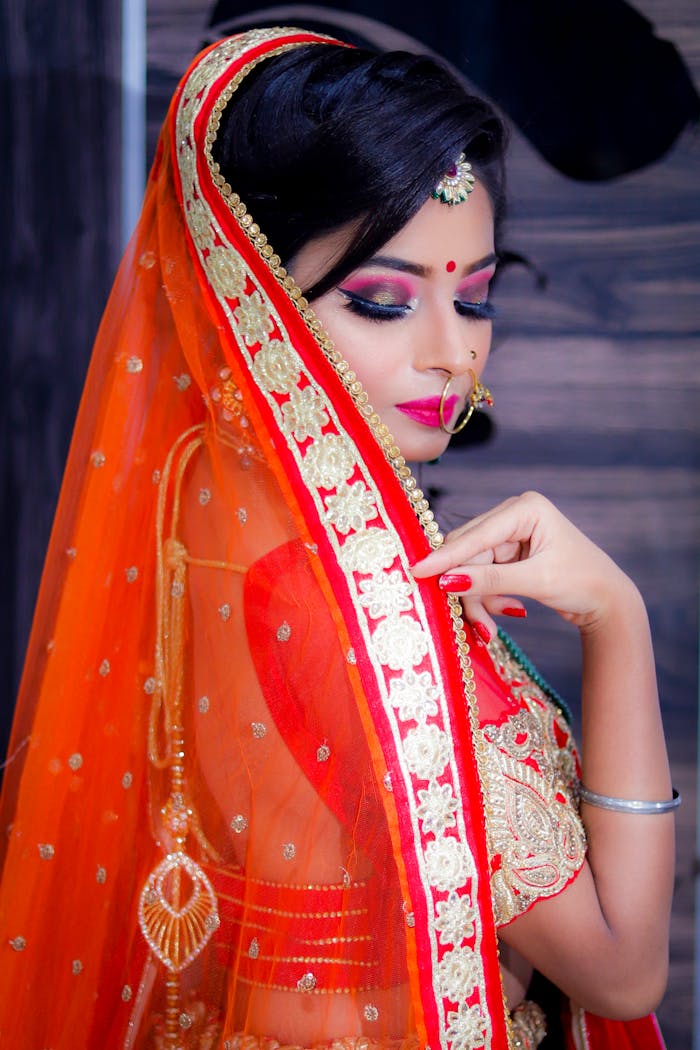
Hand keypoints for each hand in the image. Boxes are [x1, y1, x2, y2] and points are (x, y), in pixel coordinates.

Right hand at [412, 491, 634, 637]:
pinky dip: (488, 597)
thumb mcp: (536, 581)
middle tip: (471, 622)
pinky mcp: (508, 553)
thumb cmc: (582, 583)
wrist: (607, 601)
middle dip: (468, 588)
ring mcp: (510, 534)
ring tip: (489, 628)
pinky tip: (505, 612)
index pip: (477, 535)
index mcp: (526, 508)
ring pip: (473, 568)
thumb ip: (491, 580)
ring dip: (478, 599)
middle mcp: (514, 515)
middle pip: (470, 552)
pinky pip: (483, 575)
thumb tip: (448, 582)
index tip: (417, 571)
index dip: (446, 557)